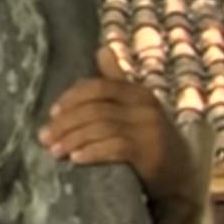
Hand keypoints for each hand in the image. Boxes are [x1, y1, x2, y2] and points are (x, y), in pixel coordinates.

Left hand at [38, 46, 195, 204]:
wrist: (180, 173)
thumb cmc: (147, 138)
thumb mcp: (134, 108)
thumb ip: (116, 81)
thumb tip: (102, 49)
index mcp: (138, 93)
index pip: (98, 87)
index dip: (71, 99)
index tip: (51, 113)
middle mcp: (146, 107)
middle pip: (95, 109)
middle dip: (65, 123)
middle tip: (44, 138)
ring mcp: (149, 130)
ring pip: (102, 128)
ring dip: (72, 139)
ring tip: (54, 151)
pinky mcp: (151, 153)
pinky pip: (115, 148)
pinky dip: (92, 152)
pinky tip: (75, 159)